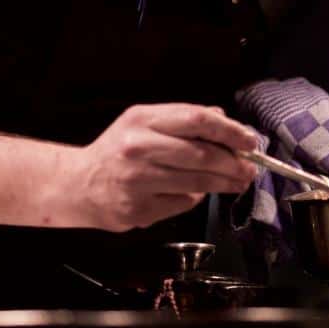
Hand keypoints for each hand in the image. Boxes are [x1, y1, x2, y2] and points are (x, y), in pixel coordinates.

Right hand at [63, 103, 258, 231]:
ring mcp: (138, 180)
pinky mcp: (140, 209)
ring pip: (196, 183)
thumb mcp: (143, 124)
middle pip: (201, 154)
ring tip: (237, 182)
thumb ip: (182, 120)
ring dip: (224, 183)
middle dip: (233, 163)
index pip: (196, 119)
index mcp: (142, 120)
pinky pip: (183, 203)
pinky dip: (196, 199)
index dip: (229, 130)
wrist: (79, 185)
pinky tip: (197, 194)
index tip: (249, 141)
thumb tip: (223, 118)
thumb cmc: (117, 151)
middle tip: (249, 169)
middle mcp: (138, 148)